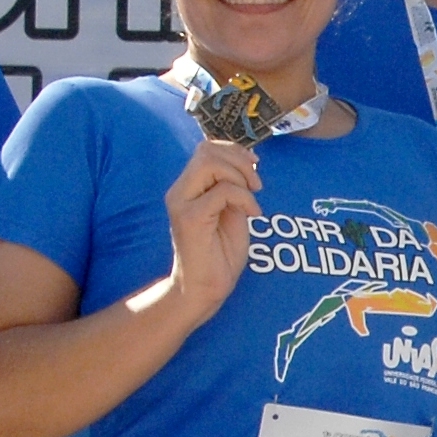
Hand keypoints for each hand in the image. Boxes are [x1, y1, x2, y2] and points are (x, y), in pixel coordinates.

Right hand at [162, 136, 261, 321]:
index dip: (234, 151)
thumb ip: (234, 187)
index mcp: (188, 187)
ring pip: (209, 163)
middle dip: (239, 161)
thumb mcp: (231, 211)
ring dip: (240, 176)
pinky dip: (245, 198)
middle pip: (206, 150)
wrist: (205, 288)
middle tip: (256, 184)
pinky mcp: (190, 219)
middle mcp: (179, 191)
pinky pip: (222, 191)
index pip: (206, 148)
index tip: (255, 167)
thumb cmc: (219, 254)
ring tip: (253, 196)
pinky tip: (253, 215)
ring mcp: (182, 203)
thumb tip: (249, 162)